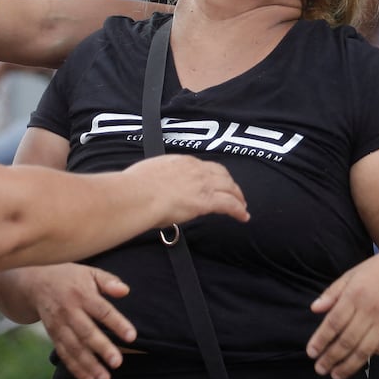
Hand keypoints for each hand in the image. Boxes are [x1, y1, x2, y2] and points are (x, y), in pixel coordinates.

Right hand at [21, 263, 135, 378]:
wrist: (35, 283)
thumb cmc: (70, 278)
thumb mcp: (89, 272)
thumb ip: (108, 281)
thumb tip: (125, 291)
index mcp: (82, 294)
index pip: (102, 310)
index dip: (117, 324)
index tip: (132, 336)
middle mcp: (69, 311)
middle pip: (86, 332)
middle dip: (102, 348)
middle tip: (117, 362)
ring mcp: (59, 325)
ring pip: (74, 347)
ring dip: (89, 364)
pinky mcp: (53, 336)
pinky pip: (64, 354)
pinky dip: (75, 368)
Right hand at [124, 155, 248, 224]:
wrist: (137, 195)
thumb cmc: (134, 187)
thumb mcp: (148, 174)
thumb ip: (158, 179)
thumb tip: (155, 187)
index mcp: (181, 161)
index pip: (203, 167)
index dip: (213, 175)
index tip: (215, 181)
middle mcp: (195, 169)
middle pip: (221, 174)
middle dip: (230, 184)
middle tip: (234, 193)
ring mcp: (202, 184)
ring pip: (229, 188)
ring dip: (238, 197)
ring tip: (242, 206)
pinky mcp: (206, 201)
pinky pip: (229, 204)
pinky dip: (238, 210)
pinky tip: (243, 217)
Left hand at [306, 248, 378, 378]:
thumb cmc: (378, 270)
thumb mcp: (351, 274)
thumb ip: (332, 293)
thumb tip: (314, 309)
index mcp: (355, 295)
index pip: (333, 323)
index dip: (320, 340)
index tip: (311, 353)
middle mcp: (369, 310)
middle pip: (346, 341)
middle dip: (331, 358)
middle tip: (320, 369)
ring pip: (363, 350)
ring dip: (348, 366)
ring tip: (336, 375)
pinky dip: (369, 356)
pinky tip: (358, 361)